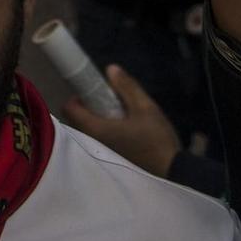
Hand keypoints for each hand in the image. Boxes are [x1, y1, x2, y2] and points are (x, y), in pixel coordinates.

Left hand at [59, 64, 181, 178]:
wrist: (170, 170)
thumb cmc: (156, 139)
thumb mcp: (145, 108)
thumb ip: (127, 87)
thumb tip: (110, 69)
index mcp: (96, 129)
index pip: (69, 109)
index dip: (77, 97)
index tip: (93, 91)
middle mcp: (92, 142)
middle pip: (77, 119)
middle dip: (88, 107)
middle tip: (108, 100)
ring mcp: (100, 152)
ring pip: (87, 130)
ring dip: (97, 119)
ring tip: (118, 113)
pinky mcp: (110, 158)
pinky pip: (97, 139)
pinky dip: (104, 130)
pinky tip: (124, 128)